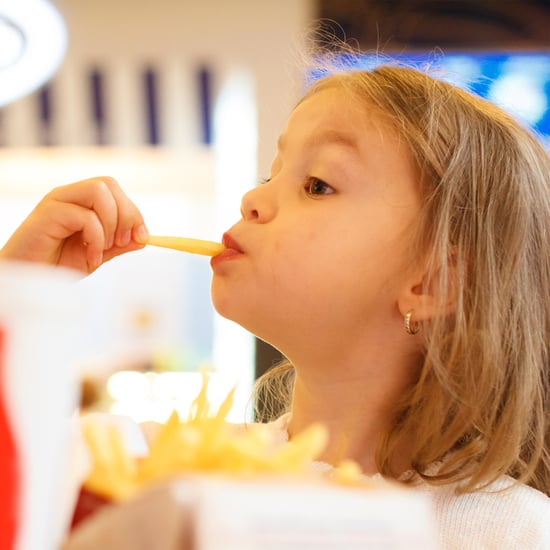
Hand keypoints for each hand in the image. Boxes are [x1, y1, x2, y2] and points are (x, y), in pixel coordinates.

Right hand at [0, 176, 148, 273]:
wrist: (28, 281)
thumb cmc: (58, 266)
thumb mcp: (98, 255)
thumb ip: (119, 245)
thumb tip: (144, 238)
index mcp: (81, 201)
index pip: (114, 190)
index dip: (134, 212)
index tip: (141, 238)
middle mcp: (69, 195)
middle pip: (109, 184)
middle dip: (126, 215)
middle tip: (121, 243)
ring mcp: (57, 201)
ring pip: (98, 191)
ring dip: (111, 223)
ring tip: (104, 249)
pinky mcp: (47, 214)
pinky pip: (84, 216)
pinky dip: (96, 239)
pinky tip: (91, 258)